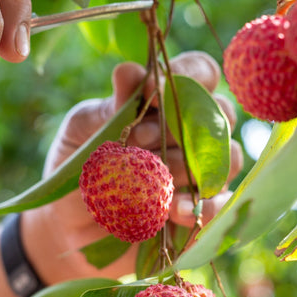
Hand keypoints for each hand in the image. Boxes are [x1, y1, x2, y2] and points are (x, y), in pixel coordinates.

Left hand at [23, 51, 243, 282]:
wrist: (70, 224)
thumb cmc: (79, 166)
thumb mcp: (83, 131)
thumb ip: (110, 106)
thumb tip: (129, 72)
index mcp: (168, 101)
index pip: (201, 72)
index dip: (188, 75)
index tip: (152, 91)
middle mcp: (194, 132)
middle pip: (222, 113)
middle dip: (182, 126)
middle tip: (140, 141)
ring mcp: (204, 172)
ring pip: (227, 158)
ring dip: (190, 167)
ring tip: (154, 181)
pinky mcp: (204, 211)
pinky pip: (223, 204)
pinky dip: (204, 207)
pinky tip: (176, 212)